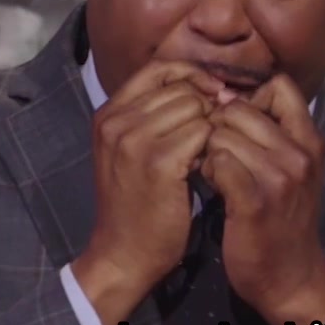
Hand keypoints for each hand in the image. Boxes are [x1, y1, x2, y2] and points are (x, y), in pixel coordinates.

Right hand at [72, 61, 220, 324]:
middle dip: (207, 107)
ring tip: (210, 155)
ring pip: (196, 108)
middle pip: (181, 88)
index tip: (215, 95)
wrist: (123, 255)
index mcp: (108, 114)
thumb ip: (152, 118)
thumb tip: (202, 87)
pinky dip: (214, 148)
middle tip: (215, 137)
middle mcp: (117, 121)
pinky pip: (203, 133)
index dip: (192, 76)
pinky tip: (211, 169)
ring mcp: (135, 140)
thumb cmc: (135, 206)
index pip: (158, 69)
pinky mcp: (159, 162)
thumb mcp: (130, 153)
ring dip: (212, 129)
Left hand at [200, 73, 324, 324]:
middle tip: (214, 151)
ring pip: (224, 132)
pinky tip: (209, 184)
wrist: (291, 279)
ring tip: (211, 171)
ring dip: (208, 149)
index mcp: (311, 141)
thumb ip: (274, 135)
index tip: (234, 122)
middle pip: (241, 106)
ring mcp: (280, 178)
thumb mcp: (293, 173)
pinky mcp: (254, 201)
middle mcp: (300, 154)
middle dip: (218, 125)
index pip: (279, 85)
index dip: (247, 96)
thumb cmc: (283, 223)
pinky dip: (206, 169)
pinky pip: (217, 161)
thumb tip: (230, 98)